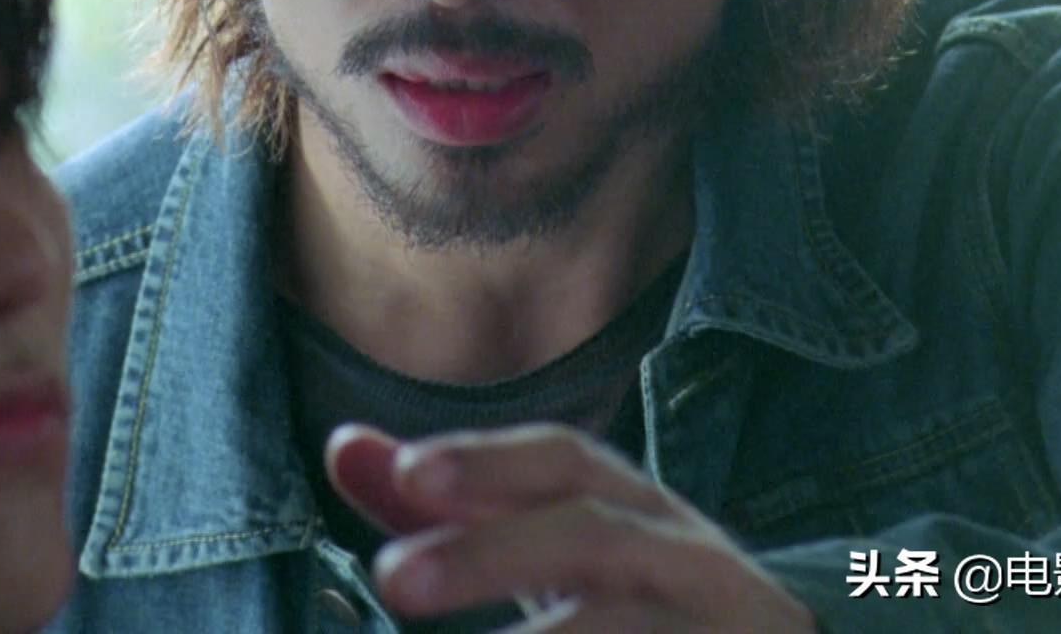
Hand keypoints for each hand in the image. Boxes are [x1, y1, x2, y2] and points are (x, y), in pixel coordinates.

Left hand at [325, 422, 815, 631]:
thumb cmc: (633, 596)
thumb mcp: (552, 538)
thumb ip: (455, 503)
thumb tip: (344, 445)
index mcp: (633, 505)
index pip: (564, 461)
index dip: (485, 460)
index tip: (406, 477)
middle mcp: (683, 555)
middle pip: (590, 535)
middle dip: (489, 552)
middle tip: (391, 580)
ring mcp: (716, 623)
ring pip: (629, 623)